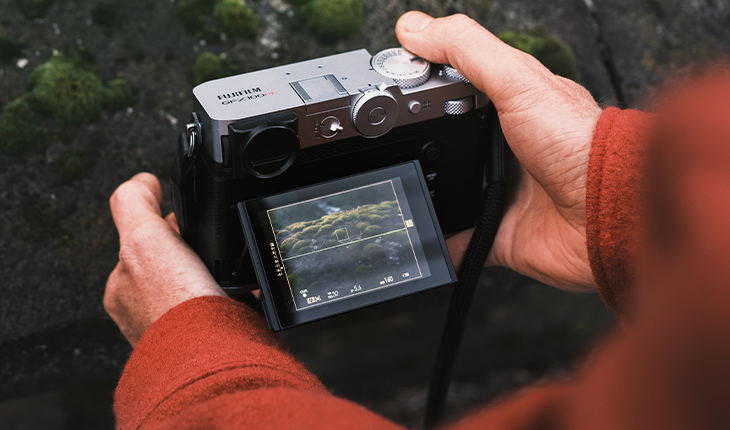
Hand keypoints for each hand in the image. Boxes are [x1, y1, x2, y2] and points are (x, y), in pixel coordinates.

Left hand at [105, 173, 226, 345]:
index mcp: (124, 289)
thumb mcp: (143, 237)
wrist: (210, 353)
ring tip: (229, 272)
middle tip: (211, 249)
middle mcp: (147, 312)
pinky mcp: (208, 338)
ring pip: (200, 288)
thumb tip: (143, 180)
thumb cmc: (173, 303)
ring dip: (216, 277)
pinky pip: (223, 308)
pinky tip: (243, 294)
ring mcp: (179, 327)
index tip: (184, 224)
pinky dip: (236, 297)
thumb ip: (135, 201)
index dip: (166, 226)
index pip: (143, 244)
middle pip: (174, 264)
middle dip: (194, 252)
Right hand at [396, 12, 601, 291]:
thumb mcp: (517, 80)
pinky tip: (424, 238)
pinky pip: (460, 239)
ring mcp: (501, 191)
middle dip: (417, 147)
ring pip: (449, 191)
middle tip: (385, 146)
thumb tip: (414, 29)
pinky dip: (441, 243)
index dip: (419, 89)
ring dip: (426, 194)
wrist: (608, 211)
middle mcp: (504, 148)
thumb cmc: (578, 143)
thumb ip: (466, 50)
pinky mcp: (500, 231)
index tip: (387, 94)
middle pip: (445, 143)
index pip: (453, 89)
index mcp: (509, 105)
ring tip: (400, 188)